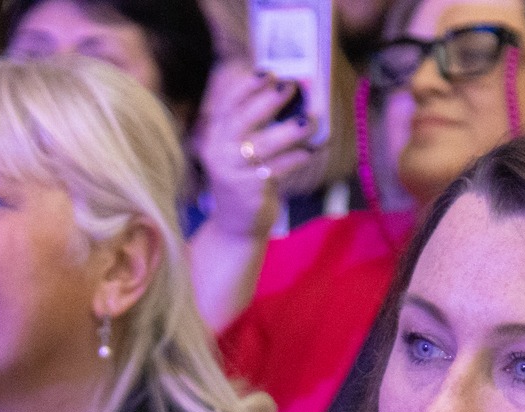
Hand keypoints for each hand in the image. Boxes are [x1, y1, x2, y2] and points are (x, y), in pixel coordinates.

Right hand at [196, 63, 320, 239]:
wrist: (235, 226)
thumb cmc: (245, 180)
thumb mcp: (240, 151)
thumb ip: (255, 126)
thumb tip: (291, 97)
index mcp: (215, 136)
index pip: (227, 105)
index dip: (247, 87)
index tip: (268, 72)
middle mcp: (219, 152)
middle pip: (242, 120)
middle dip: (268, 101)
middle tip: (292, 86)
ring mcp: (232, 173)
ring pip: (262, 146)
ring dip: (288, 130)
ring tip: (309, 120)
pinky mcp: (248, 191)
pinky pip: (276, 170)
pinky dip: (294, 159)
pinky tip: (309, 151)